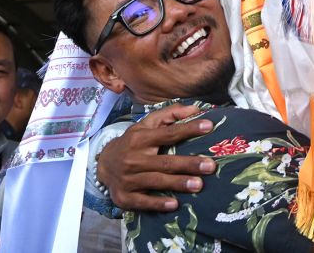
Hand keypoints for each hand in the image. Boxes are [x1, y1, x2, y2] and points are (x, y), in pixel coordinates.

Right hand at [96, 103, 216, 212]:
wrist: (103, 165)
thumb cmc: (133, 143)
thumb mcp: (146, 125)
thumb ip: (170, 114)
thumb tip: (195, 108)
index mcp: (140, 138)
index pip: (168, 133)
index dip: (188, 129)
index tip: (208, 126)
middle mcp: (133, 158)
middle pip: (164, 161)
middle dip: (188, 163)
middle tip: (210, 165)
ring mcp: (128, 179)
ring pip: (156, 181)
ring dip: (178, 183)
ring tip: (199, 184)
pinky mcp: (124, 197)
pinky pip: (143, 201)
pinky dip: (158, 203)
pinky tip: (174, 204)